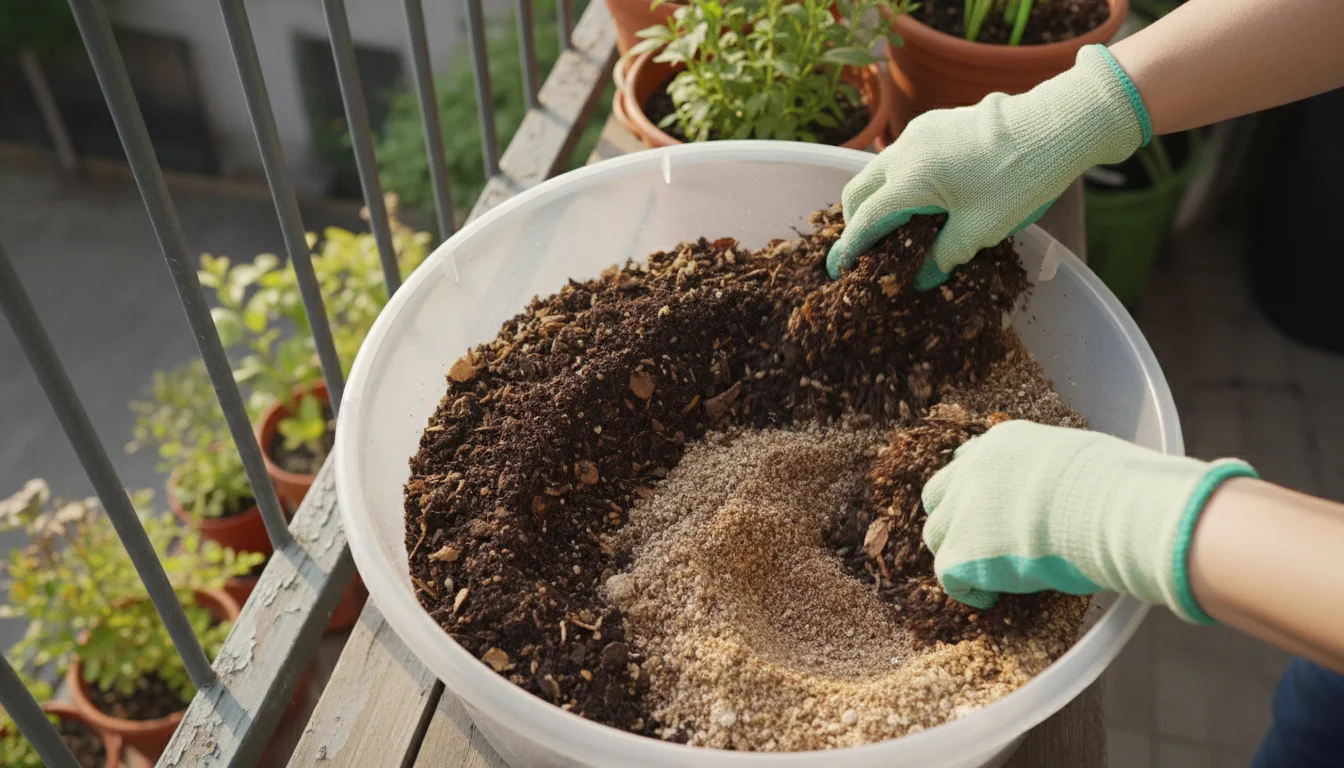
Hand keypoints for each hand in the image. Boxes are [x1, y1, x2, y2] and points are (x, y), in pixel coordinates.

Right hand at [828, 44, 1150, 289]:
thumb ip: (944, 256)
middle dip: (856, 222)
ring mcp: (920, 132)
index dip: (850, 248)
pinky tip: (922, 198)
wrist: (1057, 126)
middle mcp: (904, 152)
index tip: (838, 270)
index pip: (866, 220)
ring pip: (879, 171)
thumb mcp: (980, 230)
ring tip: (896, 227)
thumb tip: (924, 279)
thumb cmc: (1019, 179)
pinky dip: (898, 180)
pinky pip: (902, 157)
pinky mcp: (937, 123)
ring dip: (878, 199)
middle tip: (867, 249)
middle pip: (859, 191)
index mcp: (909, 180)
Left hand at [920, 421, 1255, 622]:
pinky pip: (949, 577)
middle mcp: (973, 468)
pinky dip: (968, 590)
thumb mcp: (1084, 460)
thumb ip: (1062, 474)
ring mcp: (962, 509)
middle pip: (940, 494)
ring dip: (957, 554)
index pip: (971, 461)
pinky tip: (991, 598)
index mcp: (1005, 441)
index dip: (978, 489)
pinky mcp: (961, 552)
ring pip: (937, 535)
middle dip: (954, 517)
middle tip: (977, 542)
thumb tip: (1083, 491)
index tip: (990, 509)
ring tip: (985, 574)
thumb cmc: (1117, 487)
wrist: (1110, 511)